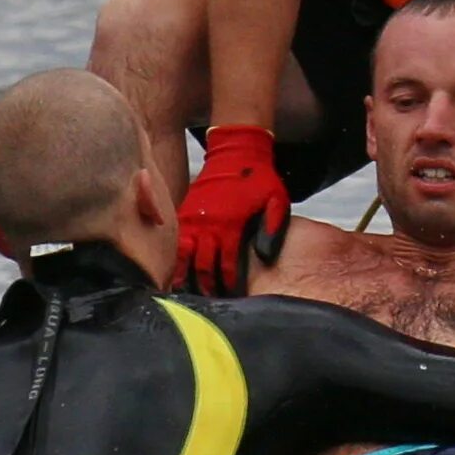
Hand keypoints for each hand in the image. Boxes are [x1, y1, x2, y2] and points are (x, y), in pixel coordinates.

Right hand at [175, 124, 289, 294]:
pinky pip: (178, 241)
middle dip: (206, 286)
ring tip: (186, 294)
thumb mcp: (277, 201)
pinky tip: (178, 272)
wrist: (236, 152)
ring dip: (186, 276)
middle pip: (203, 265)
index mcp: (231, 225)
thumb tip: (266, 258)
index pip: (228, 263)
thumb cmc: (259, 179)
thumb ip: (273, 229)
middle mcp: (208, 224)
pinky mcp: (184, 213)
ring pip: (185, 256)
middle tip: (208, 302)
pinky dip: (178, 258)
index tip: (232, 295)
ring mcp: (193, 219)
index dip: (229, 282)